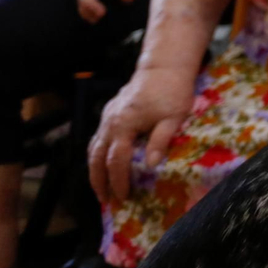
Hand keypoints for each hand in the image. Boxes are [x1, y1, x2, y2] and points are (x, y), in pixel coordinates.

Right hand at [88, 66, 194, 201]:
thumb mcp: (173, 117)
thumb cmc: (173, 92)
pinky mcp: (110, 112)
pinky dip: (98, 154)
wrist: (164, 67)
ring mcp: (108, 117)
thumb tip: (152, 166)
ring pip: (93, 148)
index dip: (118, 181)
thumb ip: (160, 140)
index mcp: (124, 125)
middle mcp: (110, 122)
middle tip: (105, 200)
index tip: (123, 197)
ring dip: (95, 170)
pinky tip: (104, 163)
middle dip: (99, 181)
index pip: (116, 161)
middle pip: (96, 158)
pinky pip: (98, 137)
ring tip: (101, 188)